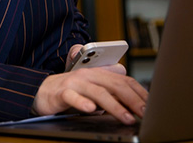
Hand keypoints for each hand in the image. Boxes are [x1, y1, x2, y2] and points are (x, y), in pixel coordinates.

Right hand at [33, 53, 147, 124]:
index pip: (123, 80)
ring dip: (114, 106)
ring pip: (97, 92)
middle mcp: (88, 75)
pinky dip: (82, 103)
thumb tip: (134, 103)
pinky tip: (91, 110)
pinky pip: (73, 97)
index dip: (139, 92)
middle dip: (132, 99)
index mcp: (98, 74)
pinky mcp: (61, 92)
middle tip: (144, 113)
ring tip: (126, 117)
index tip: (151, 106)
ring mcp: (74, 83)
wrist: (41, 91)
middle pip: (114, 85)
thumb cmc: (70, 92)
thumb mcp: (93, 93)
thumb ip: (110, 94)